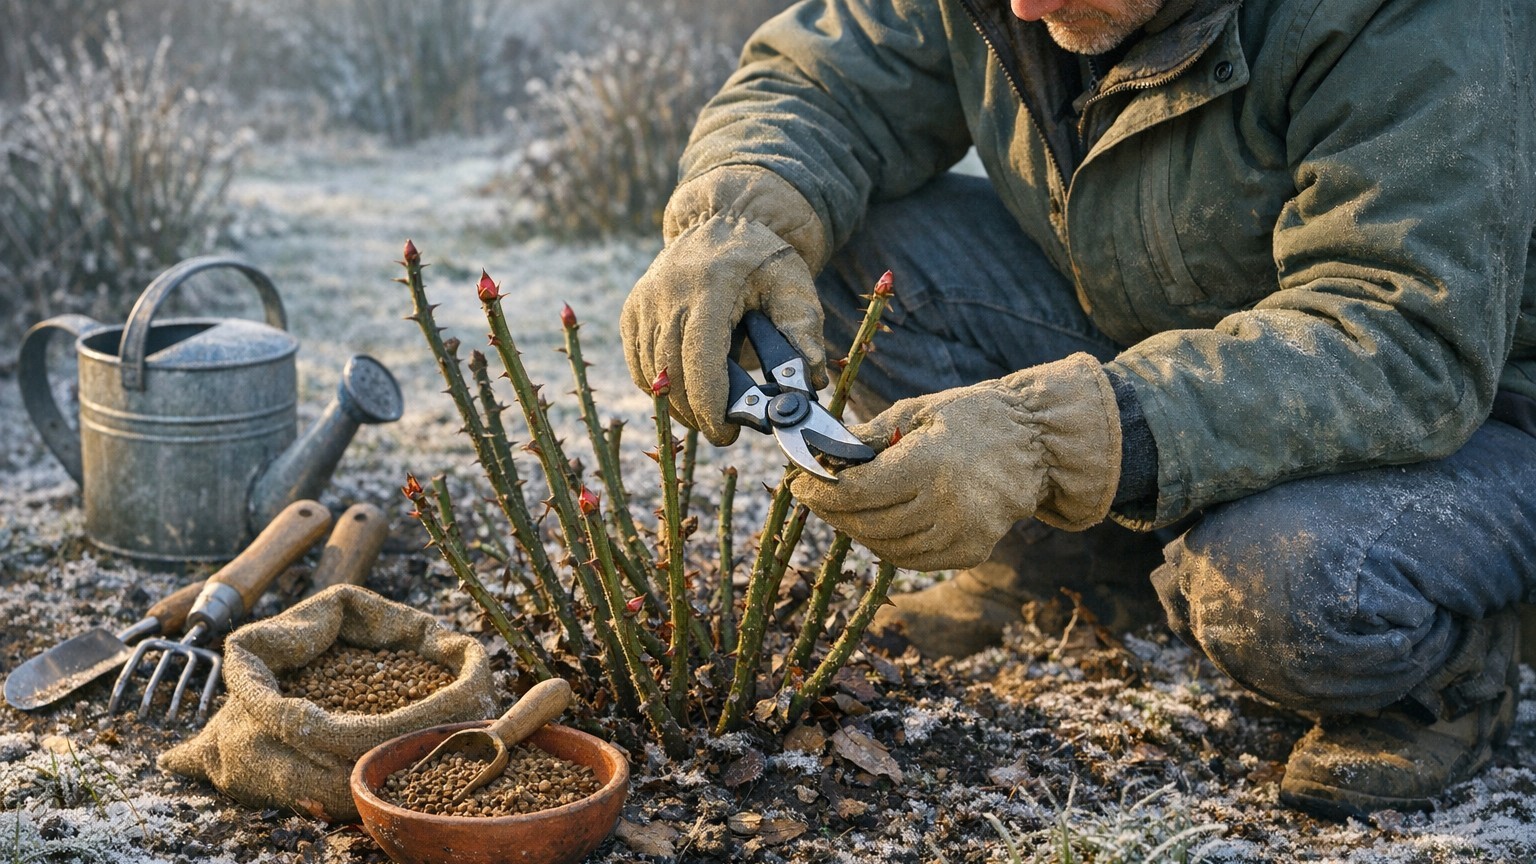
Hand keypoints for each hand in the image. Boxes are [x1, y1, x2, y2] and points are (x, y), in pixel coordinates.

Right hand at [621, 167, 828, 444]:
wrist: (723, 219)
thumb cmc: (765, 259)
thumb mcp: (794, 285)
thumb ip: (804, 330)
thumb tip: (810, 380)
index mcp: (709, 286)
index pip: (699, 357)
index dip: (709, 403)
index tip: (727, 434)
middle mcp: (667, 292)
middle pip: (672, 374)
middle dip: (697, 414)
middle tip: (724, 433)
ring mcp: (644, 302)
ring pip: (652, 374)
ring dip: (679, 405)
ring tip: (709, 415)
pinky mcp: (632, 311)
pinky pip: (640, 365)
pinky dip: (661, 388)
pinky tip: (687, 392)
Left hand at [790, 354, 1122, 570]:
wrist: (1036, 444)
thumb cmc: (972, 419)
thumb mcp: (917, 412)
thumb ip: (869, 436)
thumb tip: (822, 452)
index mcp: (930, 464)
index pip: (856, 492)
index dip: (820, 492)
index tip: (800, 484)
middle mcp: (946, 506)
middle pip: (865, 522)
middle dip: (831, 511)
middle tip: (815, 496)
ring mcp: (961, 535)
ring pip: (884, 547)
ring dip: (855, 529)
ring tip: (844, 508)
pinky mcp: (970, 552)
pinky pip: (910, 559)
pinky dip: (886, 544)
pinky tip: (877, 522)